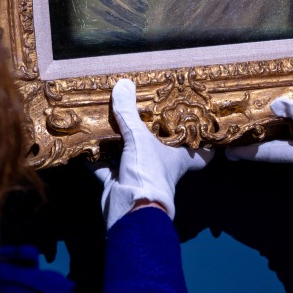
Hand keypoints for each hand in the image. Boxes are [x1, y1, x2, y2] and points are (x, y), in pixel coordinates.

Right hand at [92, 79, 211, 227]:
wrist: (129, 208)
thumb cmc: (148, 169)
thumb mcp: (139, 137)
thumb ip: (129, 112)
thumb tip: (124, 84)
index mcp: (179, 157)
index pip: (202, 153)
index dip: (205, 142)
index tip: (202, 125)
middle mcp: (162, 167)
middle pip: (162, 150)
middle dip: (153, 136)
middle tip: (147, 113)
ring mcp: (141, 176)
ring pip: (133, 157)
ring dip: (122, 144)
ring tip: (112, 121)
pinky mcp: (119, 184)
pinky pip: (106, 167)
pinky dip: (96, 158)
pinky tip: (86, 143)